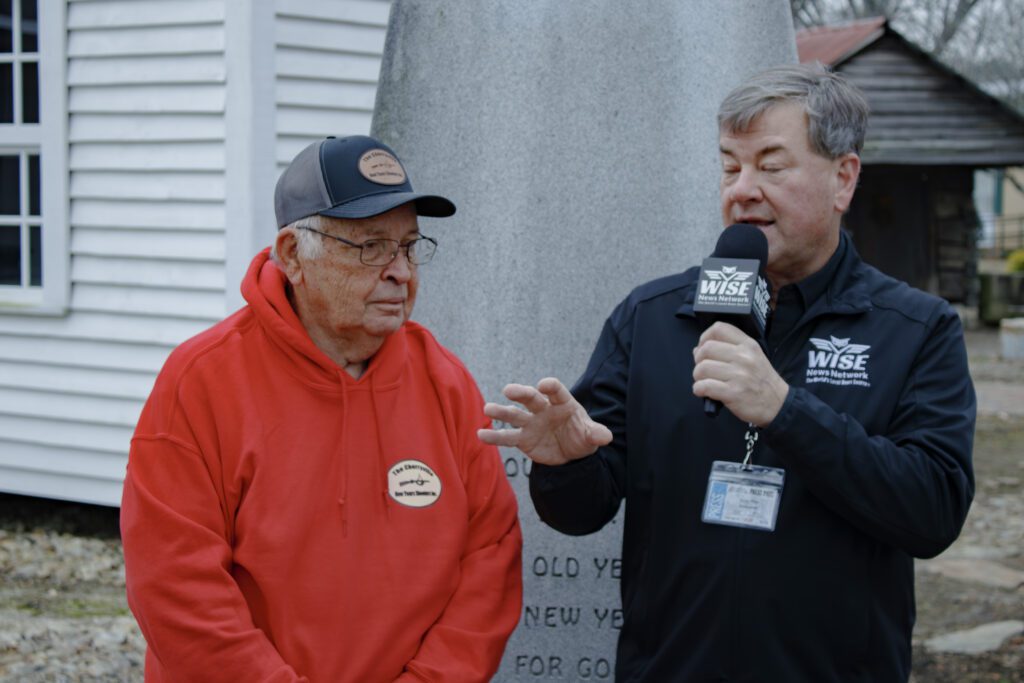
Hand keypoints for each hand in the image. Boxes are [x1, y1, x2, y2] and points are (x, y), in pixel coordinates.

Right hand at [477, 378, 612, 465]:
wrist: (570, 453)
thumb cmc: (581, 436)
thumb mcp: (591, 436)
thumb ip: (595, 434)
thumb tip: (606, 436)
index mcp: (562, 403)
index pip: (556, 391)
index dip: (550, 387)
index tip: (543, 385)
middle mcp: (543, 409)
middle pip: (531, 398)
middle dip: (521, 393)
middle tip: (509, 390)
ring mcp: (531, 423)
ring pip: (514, 415)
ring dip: (501, 411)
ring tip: (488, 408)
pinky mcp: (522, 439)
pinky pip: (507, 437)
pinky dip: (494, 436)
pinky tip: (481, 433)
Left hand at [692, 322, 788, 425]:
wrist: (777, 404)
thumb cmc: (761, 381)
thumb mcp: (753, 356)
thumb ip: (728, 349)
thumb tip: (698, 349)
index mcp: (748, 345)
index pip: (719, 329)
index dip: (704, 338)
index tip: (703, 348)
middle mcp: (744, 357)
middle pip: (706, 349)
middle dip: (698, 360)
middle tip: (703, 369)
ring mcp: (739, 375)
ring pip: (702, 368)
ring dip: (698, 376)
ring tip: (705, 381)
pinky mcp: (733, 393)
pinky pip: (705, 386)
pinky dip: (699, 389)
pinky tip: (703, 391)